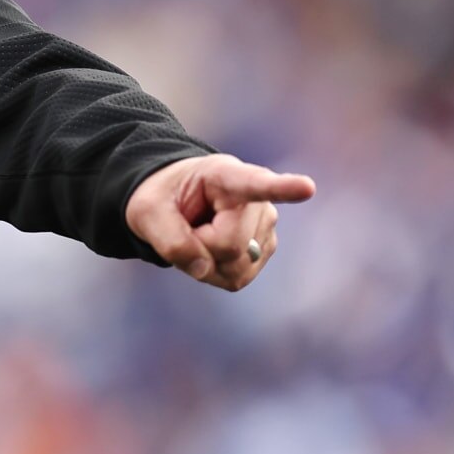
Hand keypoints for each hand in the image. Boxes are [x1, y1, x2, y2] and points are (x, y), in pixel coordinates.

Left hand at [125, 153, 315, 290]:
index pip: (257, 184)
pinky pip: (236, 278)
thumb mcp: (147, 211)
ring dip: (205, 262)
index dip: (284, 188)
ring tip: (198, 233)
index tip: (306, 188)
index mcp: (226, 176)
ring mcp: (266, 227)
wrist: (176, 201)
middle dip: (198, 247)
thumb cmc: (163, 198)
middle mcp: (256, 201)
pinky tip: (208, 249)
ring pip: (234, 267)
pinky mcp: (265, 250)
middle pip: (229, 246)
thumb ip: (169, 239)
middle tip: (185, 226)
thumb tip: (204, 270)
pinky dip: (213, 272)